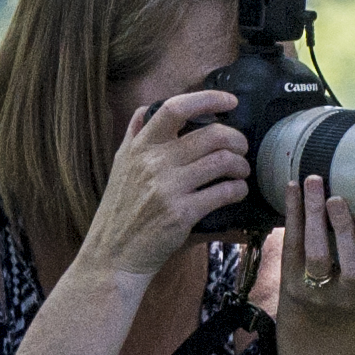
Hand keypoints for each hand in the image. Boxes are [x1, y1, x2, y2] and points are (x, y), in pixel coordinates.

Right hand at [82, 90, 251, 277]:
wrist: (112, 254)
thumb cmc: (120, 210)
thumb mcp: (120, 165)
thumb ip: (135, 135)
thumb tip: (147, 109)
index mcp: (139, 147)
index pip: (175, 108)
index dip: (208, 99)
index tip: (230, 102)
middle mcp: (153, 162)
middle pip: (212, 134)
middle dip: (237, 139)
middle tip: (241, 147)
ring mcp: (168, 188)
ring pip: (223, 161)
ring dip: (241, 165)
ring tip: (240, 172)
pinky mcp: (181, 213)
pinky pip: (224, 192)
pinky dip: (238, 190)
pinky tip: (236, 192)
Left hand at [261, 173, 354, 328]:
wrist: (320, 310)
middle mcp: (350, 298)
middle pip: (351, 269)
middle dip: (344, 232)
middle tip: (336, 199)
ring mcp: (319, 292)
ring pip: (317, 256)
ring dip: (314, 218)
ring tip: (315, 184)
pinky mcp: (291, 282)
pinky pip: (292, 245)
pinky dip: (293, 212)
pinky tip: (293, 187)